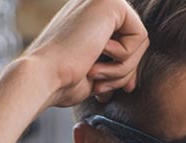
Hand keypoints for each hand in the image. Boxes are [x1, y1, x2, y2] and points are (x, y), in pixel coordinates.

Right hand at [22, 0, 148, 107]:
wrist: (44, 76)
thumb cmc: (63, 80)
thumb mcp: (94, 71)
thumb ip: (112, 67)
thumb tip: (132, 81)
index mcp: (88, 18)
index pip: (126, 43)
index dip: (126, 69)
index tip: (116, 90)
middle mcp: (95, 5)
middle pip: (137, 42)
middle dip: (125, 71)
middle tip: (101, 87)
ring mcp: (102, 0)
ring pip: (140, 41)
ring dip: (122, 68)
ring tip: (95, 72)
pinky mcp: (111, 2)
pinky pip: (141, 36)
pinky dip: (124, 57)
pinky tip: (97, 54)